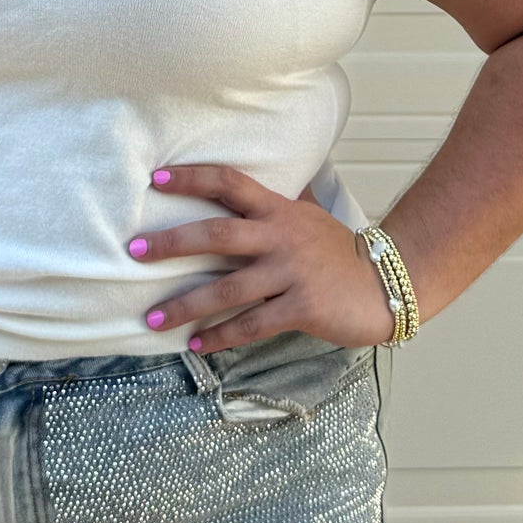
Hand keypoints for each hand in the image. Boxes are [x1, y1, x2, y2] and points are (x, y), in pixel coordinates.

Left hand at [129, 163, 395, 353]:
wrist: (387, 282)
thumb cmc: (339, 251)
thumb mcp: (308, 216)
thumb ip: (275, 205)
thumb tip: (242, 186)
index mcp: (279, 210)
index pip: (229, 182)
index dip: (192, 177)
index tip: (154, 179)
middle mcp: (280, 237)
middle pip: (216, 234)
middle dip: (171, 243)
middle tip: (134, 250)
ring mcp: (290, 273)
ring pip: (227, 289)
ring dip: (185, 305)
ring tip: (152, 319)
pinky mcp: (301, 308)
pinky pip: (251, 325)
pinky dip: (221, 336)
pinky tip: (197, 345)